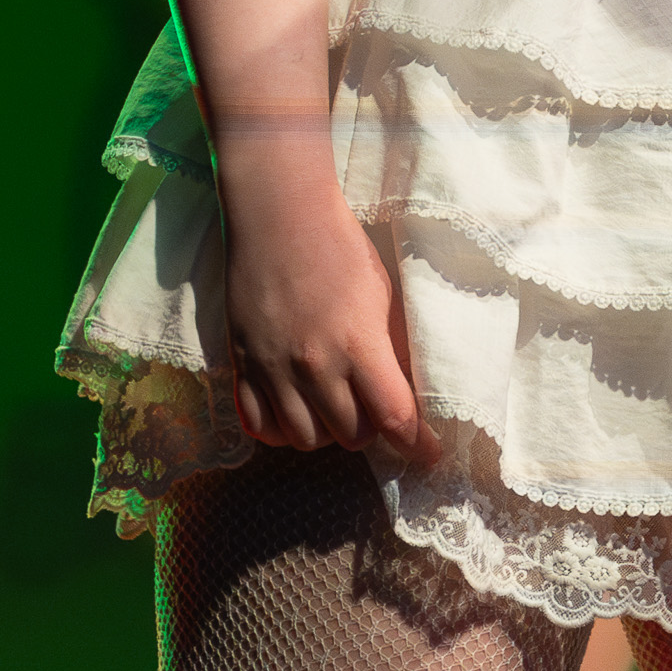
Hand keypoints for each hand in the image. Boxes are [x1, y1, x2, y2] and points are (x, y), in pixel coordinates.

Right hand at [220, 162, 433, 460]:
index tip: (428, 455)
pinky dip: (281, 429)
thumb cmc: (341, 247)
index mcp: (358, 344)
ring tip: (334, 406)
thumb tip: (410, 390)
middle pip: (351, 436)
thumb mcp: (383, 294)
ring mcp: (274, 369)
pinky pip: (261, 426)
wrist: (279, 215)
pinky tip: (294, 410)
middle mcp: (315, 365)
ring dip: (326, 431)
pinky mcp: (242, 365)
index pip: (395, 417)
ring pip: (306, 440)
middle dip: (370, 429)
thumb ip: (392, 347)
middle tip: (372, 408)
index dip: (416, 444)